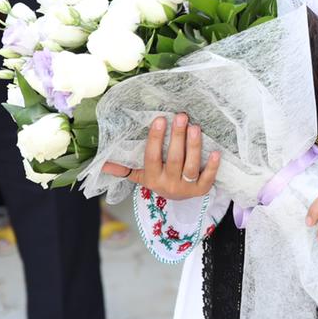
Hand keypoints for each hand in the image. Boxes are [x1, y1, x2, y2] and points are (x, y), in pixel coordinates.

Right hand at [99, 113, 219, 200]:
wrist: (178, 202)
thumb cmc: (159, 179)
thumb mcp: (141, 176)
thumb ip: (124, 169)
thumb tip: (101, 164)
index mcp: (152, 179)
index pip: (152, 157)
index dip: (155, 139)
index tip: (159, 119)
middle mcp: (168, 185)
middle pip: (174, 159)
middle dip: (177, 137)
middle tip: (181, 116)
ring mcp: (186, 188)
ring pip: (191, 166)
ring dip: (194, 146)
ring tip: (195, 127)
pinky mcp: (202, 190)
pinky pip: (208, 177)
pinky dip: (212, 165)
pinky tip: (216, 151)